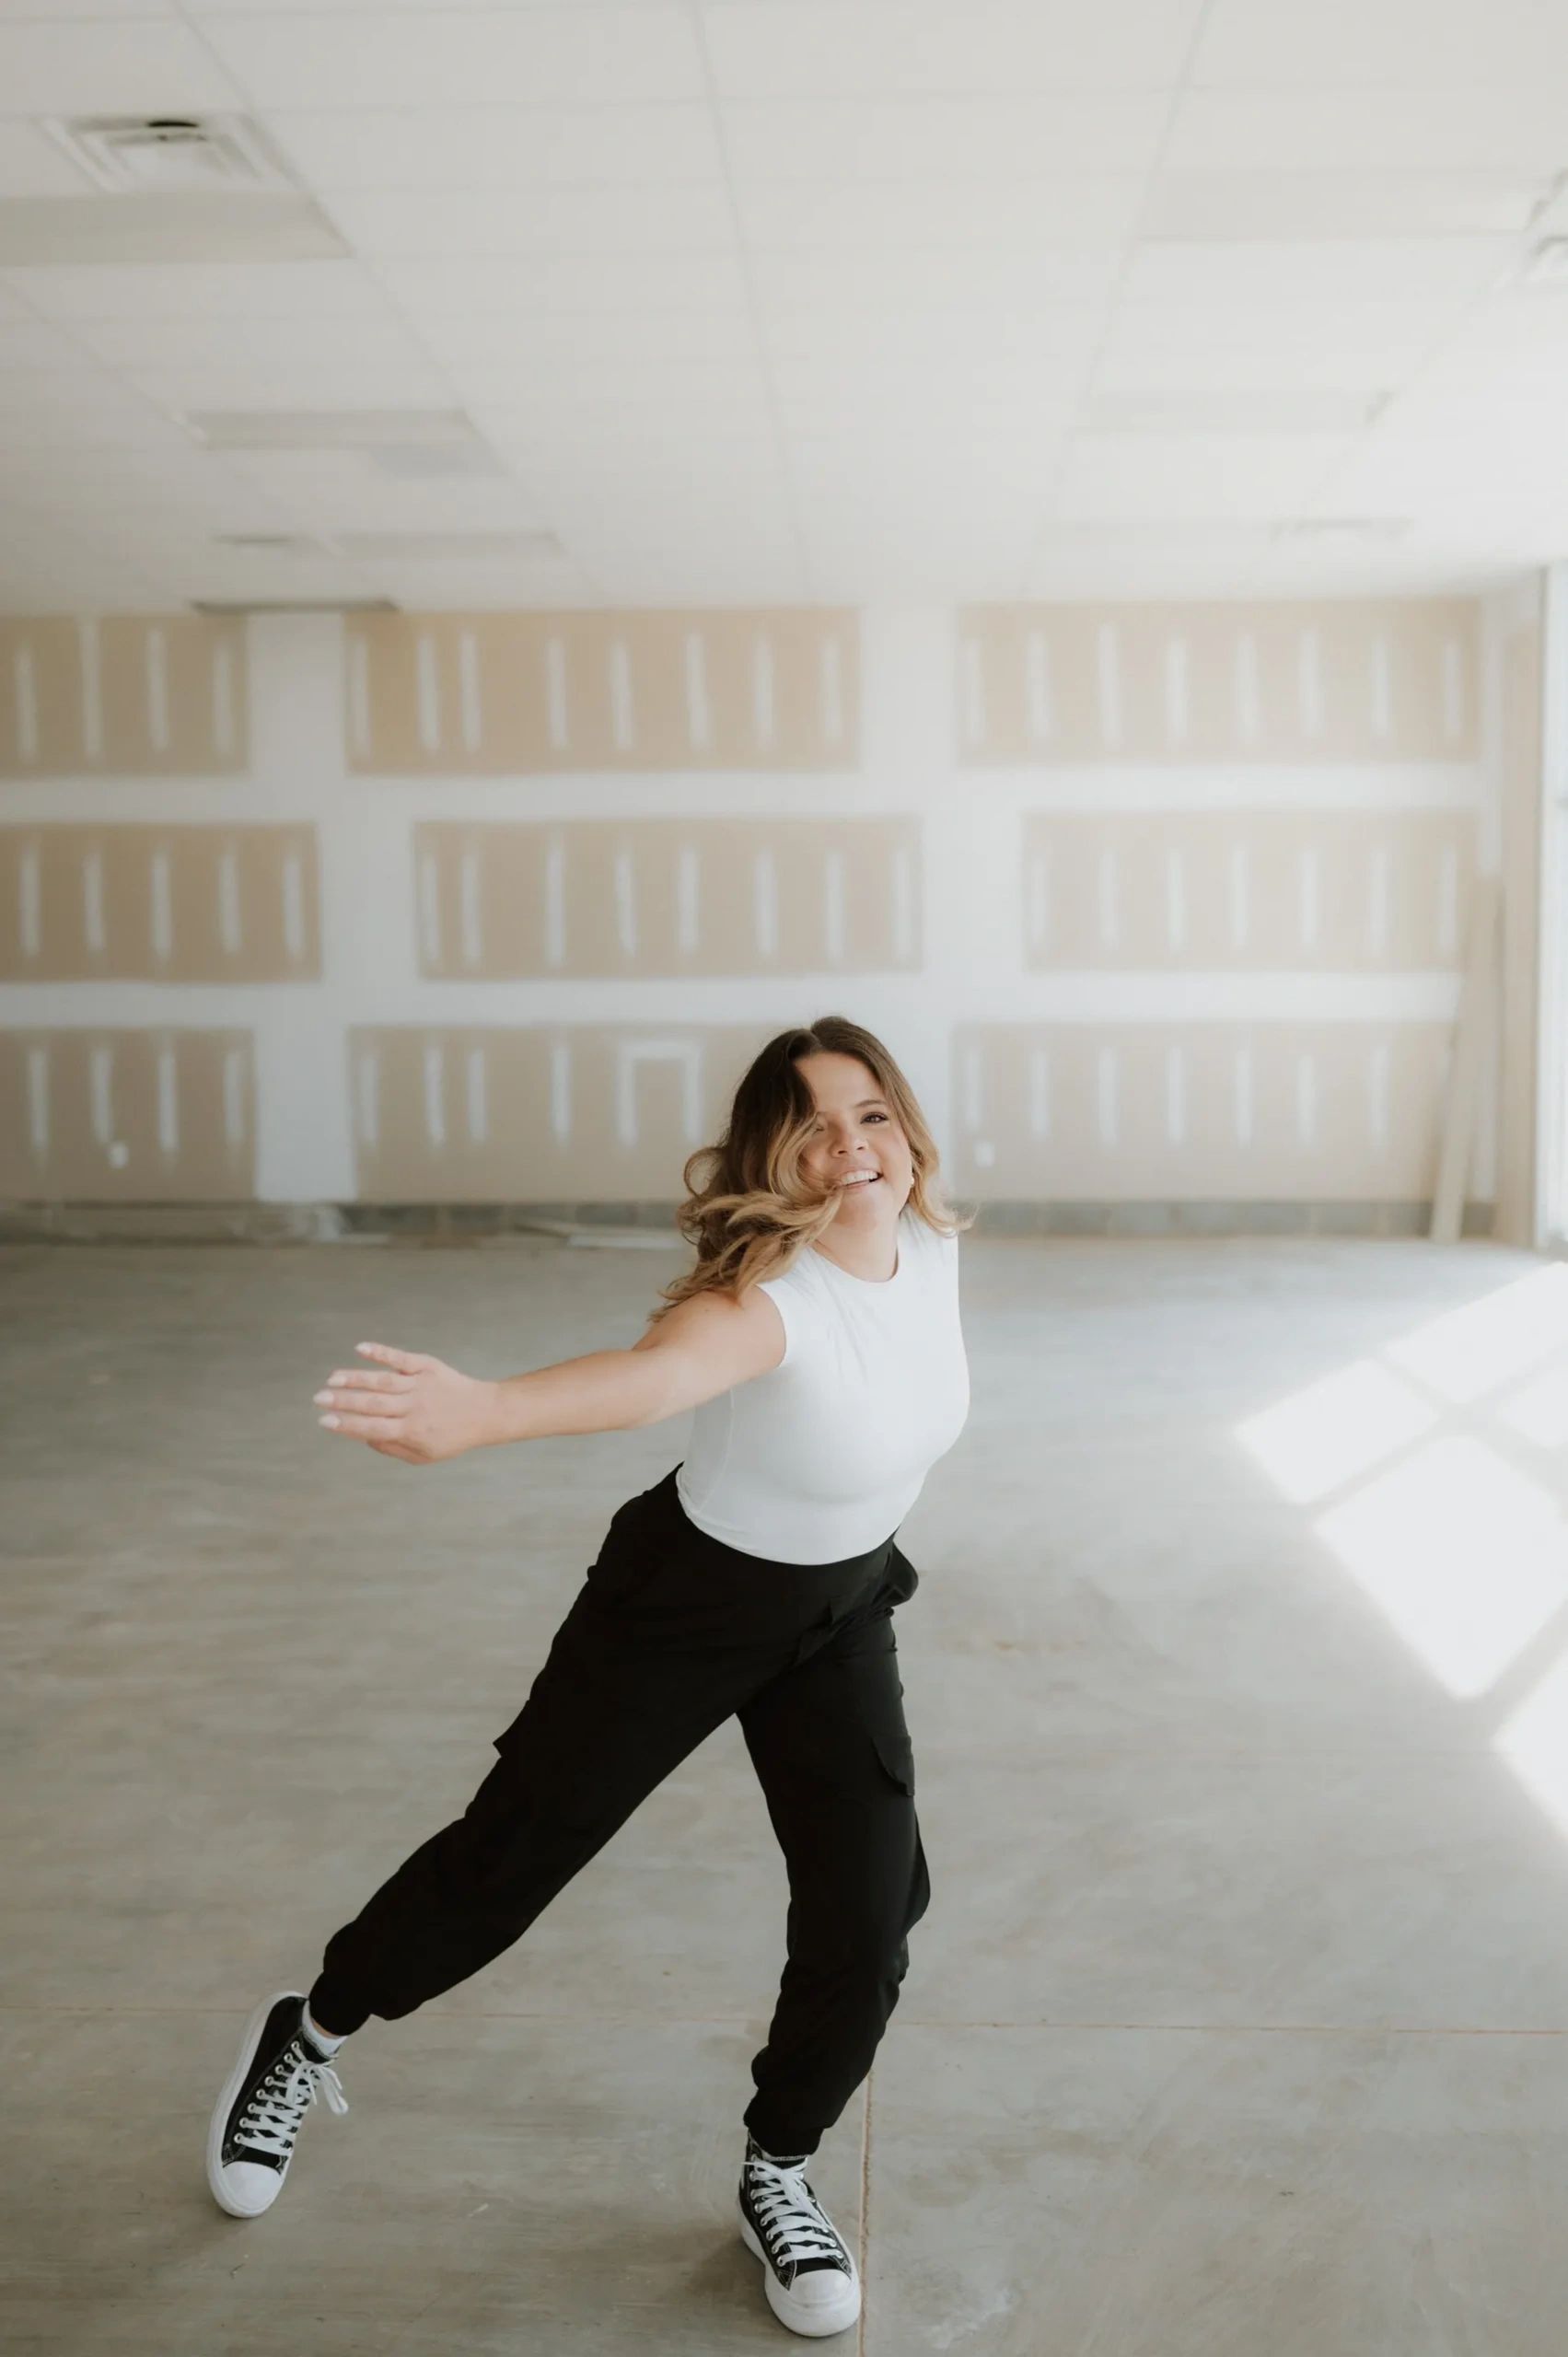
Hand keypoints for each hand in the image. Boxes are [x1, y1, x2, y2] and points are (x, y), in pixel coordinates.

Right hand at [314, 1342, 500, 1465]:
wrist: (486, 1412)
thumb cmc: (451, 1437)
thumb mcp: (423, 1455)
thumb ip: (392, 1448)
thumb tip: (362, 1436)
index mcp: (411, 1431)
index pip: (372, 1428)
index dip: (346, 1425)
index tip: (324, 1421)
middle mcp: (414, 1407)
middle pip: (373, 1404)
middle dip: (343, 1401)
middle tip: (318, 1398)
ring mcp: (420, 1384)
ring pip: (383, 1381)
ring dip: (355, 1378)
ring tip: (332, 1378)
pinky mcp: (427, 1366)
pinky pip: (401, 1358)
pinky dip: (380, 1353)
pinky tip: (360, 1348)